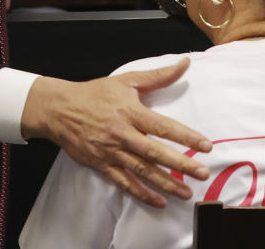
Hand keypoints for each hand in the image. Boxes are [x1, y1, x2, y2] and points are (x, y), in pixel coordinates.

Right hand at [21, 58, 212, 206]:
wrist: (59, 109)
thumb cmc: (95, 93)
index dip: (185, 137)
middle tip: (203, 174)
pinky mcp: (101, 164)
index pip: (163, 126)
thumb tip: (185, 63)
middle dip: (181, 164)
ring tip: (186, 192)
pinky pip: (124, 182)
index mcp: (130, 112)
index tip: (205, 146)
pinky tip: (159, 201)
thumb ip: (158, 75)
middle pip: (155, 152)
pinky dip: (141, 193)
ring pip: (142, 171)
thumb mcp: (126, 80)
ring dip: (165, 183)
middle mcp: (122, 134)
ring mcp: (111, 151)